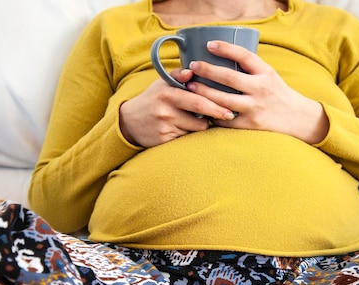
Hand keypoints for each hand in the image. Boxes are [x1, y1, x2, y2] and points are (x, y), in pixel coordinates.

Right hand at [119, 69, 235, 147]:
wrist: (129, 122)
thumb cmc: (152, 99)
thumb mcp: (162, 83)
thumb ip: (178, 75)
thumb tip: (192, 71)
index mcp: (167, 93)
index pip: (196, 99)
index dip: (215, 104)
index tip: (229, 107)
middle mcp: (166, 111)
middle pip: (199, 116)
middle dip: (216, 115)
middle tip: (228, 115)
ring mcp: (165, 127)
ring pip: (195, 129)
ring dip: (201, 125)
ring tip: (195, 119)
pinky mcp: (165, 140)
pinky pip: (187, 137)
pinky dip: (189, 133)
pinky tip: (183, 128)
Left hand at [186, 40, 328, 144]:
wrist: (297, 119)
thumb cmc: (278, 94)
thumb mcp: (269, 75)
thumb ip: (250, 68)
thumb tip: (222, 56)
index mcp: (266, 73)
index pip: (245, 56)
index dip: (226, 48)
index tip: (210, 44)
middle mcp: (261, 89)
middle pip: (229, 78)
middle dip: (207, 71)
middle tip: (193, 66)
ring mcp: (255, 108)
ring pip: (223, 100)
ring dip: (204, 92)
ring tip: (190, 87)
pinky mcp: (251, 124)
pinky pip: (226, 119)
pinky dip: (213, 114)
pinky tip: (202, 109)